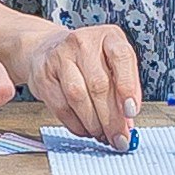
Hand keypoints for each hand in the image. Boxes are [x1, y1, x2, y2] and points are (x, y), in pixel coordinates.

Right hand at [34, 23, 146, 144]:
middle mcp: (83, 42)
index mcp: (108, 36)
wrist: (46, 49)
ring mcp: (60, 57)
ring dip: (93, 123)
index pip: (121, 57)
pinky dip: (76, 124)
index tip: (131, 111)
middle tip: (119, 137)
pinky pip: (61, 106)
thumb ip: (123, 88)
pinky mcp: (43, 75)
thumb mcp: (111, 63)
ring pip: (78, 97)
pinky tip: (85, 130)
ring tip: (103, 135)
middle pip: (99, 84)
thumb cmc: (87, 59)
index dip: (128, 86)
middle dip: (112, 118)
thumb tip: (128, 121)